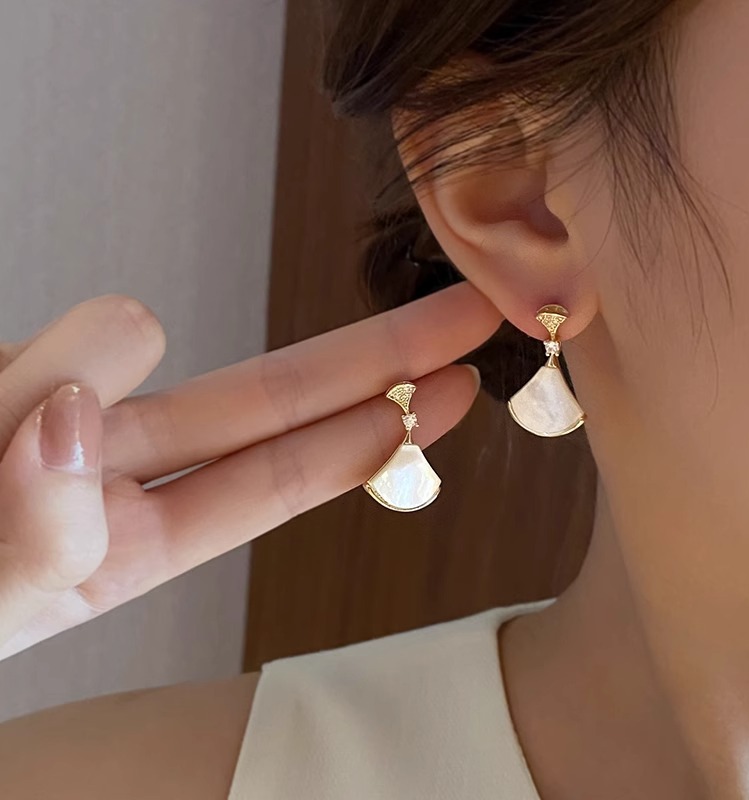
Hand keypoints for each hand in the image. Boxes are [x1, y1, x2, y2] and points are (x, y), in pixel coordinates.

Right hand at [0, 284, 500, 658]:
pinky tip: (3, 399)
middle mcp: (104, 474)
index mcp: (130, 549)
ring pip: (115, 346)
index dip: (379, 428)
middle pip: (274, 402)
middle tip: (473, 308)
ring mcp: (48, 412)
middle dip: (378, 351)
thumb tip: (68, 418)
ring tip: (11, 427)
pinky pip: (38, 341)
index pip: (285, 475)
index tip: (459, 384)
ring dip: (78, 368)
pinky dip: (35, 357)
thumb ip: (36, 534)